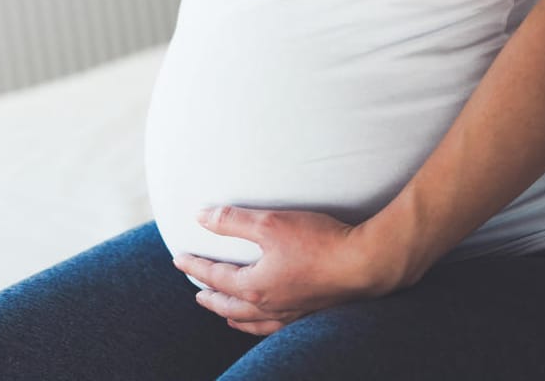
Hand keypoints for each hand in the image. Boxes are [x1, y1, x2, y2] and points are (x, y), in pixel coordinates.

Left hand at [172, 206, 398, 335]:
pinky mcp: (311, 314)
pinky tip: (267, 320)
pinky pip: (276, 327)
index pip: (215, 277)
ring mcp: (291, 314)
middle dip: (210, 298)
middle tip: (197, 293)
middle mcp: (269, 306)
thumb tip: (200, 217)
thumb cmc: (317, 241)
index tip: (179, 259)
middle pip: (230, 306)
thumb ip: (232, 221)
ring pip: (252, 322)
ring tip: (225, 314)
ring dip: (233, 316)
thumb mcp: (269, 223)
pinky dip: (261, 325)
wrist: (365, 263)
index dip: (195, 267)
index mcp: (254, 286)